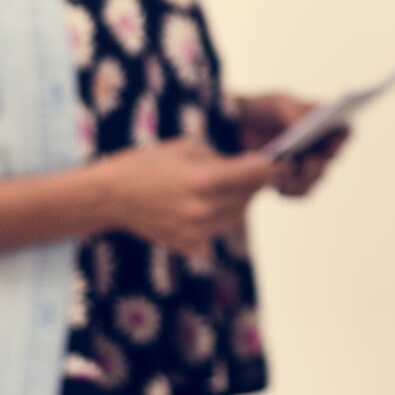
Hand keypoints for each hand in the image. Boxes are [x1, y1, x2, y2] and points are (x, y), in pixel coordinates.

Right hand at [93, 137, 279, 255]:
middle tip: (253, 172)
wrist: (109, 197)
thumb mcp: (186, 149)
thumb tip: (249, 166)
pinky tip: (204, 209)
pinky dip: (219, 222)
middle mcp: (205, 210)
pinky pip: (219, 234)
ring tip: (223, 188)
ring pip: (239, 218)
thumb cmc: (146, 165)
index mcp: (206, 180)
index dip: (275, 168)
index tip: (284, 163)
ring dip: (239, 203)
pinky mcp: (190, 246)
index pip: (257, 175)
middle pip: (250, 197)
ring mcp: (198, 232)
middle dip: (255, 183)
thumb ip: (220, 159)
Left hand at [230, 90, 351, 197]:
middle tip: (307, 161)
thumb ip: (292, 111)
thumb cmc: (261, 109)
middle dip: (319, 160)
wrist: (234, 127)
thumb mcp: (276, 103)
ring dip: (304, 178)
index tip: (330, 141)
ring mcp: (307, 164)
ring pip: (317, 178)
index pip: (343, 130)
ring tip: (287, 178)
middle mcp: (321, 144)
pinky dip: (291, 190)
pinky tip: (279, 188)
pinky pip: (299, 191)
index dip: (341, 137)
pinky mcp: (291, 180)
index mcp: (323, 121)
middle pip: (332, 158)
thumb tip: (304, 125)